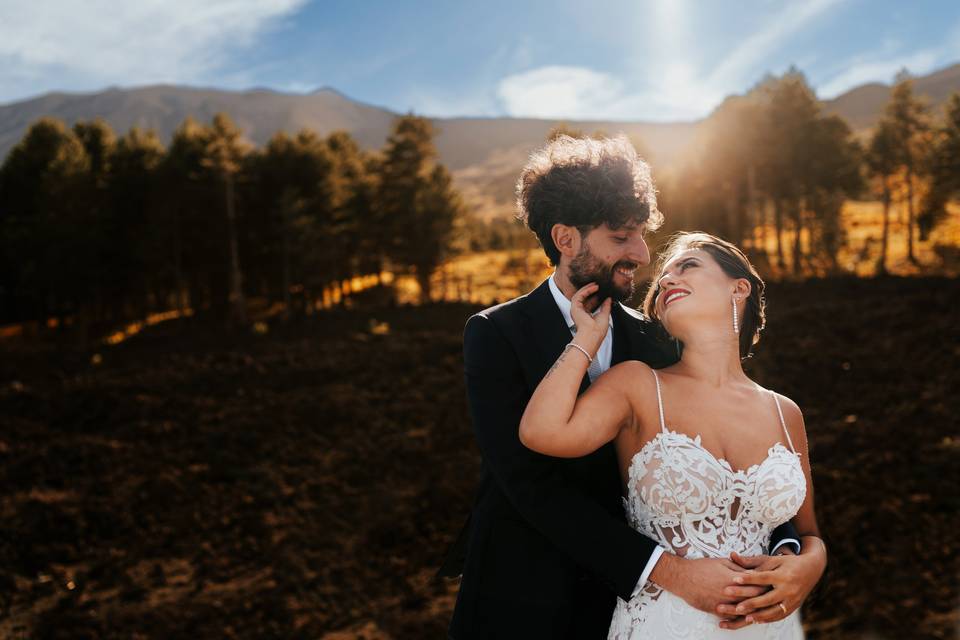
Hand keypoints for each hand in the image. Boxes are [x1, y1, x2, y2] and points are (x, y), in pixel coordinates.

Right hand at [570, 283, 610, 349]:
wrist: (592, 335)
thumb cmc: (598, 330)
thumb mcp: (605, 316)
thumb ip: (606, 306)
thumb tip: (609, 299)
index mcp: (586, 317)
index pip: (589, 304)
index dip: (594, 296)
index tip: (601, 291)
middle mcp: (579, 313)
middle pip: (583, 298)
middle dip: (590, 291)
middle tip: (597, 285)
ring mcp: (576, 310)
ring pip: (579, 295)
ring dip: (587, 288)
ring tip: (596, 284)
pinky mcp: (574, 307)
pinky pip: (579, 295)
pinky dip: (586, 290)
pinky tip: (594, 287)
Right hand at [650, 554, 764, 615]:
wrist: (682, 577)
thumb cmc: (701, 567)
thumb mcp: (721, 562)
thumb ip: (739, 567)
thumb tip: (753, 572)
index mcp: (733, 579)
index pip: (756, 586)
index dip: (765, 587)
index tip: (771, 586)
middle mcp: (730, 593)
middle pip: (752, 600)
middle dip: (763, 600)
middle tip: (771, 600)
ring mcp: (723, 603)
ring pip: (743, 611)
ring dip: (752, 612)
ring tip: (761, 611)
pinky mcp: (715, 610)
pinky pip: (731, 617)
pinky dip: (738, 619)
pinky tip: (743, 619)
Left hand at [715, 548, 825, 627]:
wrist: (811, 569)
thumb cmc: (787, 562)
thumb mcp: (772, 559)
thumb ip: (752, 561)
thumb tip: (732, 556)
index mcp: (783, 575)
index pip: (763, 578)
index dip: (749, 579)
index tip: (734, 579)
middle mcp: (789, 589)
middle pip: (768, 598)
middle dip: (751, 603)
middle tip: (736, 607)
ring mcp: (793, 600)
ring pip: (774, 610)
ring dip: (760, 615)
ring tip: (745, 617)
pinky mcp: (794, 606)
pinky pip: (781, 615)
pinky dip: (769, 619)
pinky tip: (757, 620)